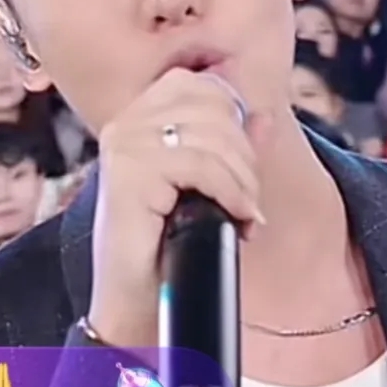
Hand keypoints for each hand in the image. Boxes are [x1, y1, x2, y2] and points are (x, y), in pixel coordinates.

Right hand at [88, 68, 265, 345]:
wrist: (134, 302)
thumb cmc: (165, 247)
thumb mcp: (205, 189)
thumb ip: (230, 150)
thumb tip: (263, 117)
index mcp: (138, 117)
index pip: (200, 84)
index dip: (235, 116)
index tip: (243, 166)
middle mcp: (126, 124)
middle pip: (212, 104)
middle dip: (244, 154)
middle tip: (247, 199)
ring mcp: (123, 145)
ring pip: (212, 135)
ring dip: (243, 179)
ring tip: (244, 213)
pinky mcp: (128, 173)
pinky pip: (201, 165)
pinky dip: (231, 192)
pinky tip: (237, 218)